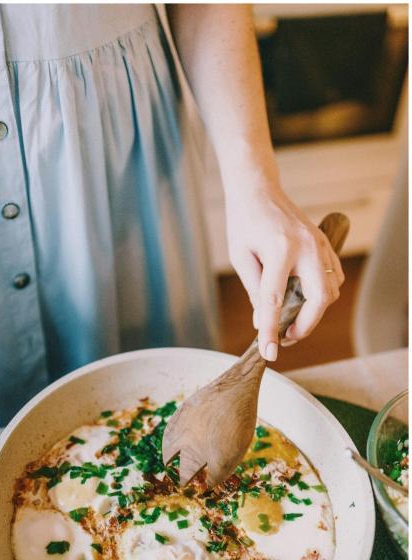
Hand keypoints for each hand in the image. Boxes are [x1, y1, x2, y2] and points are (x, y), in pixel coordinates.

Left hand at [225, 180, 344, 360]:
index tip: (269, 353)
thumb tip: (262, 322)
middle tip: (285, 337)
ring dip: (314, 311)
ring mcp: (320, 244)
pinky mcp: (325, 244)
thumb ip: (254, 291)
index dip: (270, 330)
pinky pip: (334, 277)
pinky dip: (322, 295)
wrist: (259, 189)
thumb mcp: (241, 257)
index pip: (275, 300)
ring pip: (331, 290)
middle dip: (305, 325)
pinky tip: (303, 299)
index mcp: (280, 249)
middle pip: (319, 299)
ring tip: (291, 319)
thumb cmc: (244, 221)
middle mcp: (307, 247)